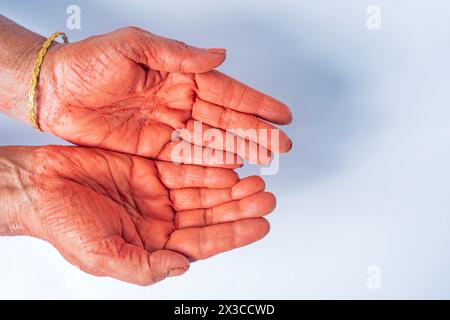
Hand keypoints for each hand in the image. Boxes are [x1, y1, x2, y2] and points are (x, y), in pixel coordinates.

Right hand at [8, 146, 273, 284]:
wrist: (39, 185)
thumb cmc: (62, 223)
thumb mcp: (103, 255)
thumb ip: (145, 265)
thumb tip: (182, 266)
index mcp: (154, 245)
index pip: (204, 242)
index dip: (235, 234)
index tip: (262, 225)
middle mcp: (161, 220)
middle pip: (210, 214)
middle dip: (240, 207)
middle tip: (265, 197)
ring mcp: (157, 193)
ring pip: (204, 190)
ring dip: (230, 186)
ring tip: (255, 179)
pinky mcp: (151, 168)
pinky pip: (186, 166)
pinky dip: (208, 166)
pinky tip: (228, 163)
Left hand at [38, 27, 291, 166]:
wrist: (54, 92)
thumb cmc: (88, 63)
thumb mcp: (132, 47)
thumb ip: (176, 55)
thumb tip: (218, 56)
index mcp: (179, 75)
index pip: (226, 91)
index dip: (255, 103)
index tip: (281, 114)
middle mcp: (180, 102)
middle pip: (226, 120)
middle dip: (255, 131)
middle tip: (281, 143)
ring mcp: (169, 127)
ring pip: (213, 141)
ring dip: (240, 149)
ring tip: (265, 158)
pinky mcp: (155, 148)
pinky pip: (189, 158)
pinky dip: (211, 164)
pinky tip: (232, 167)